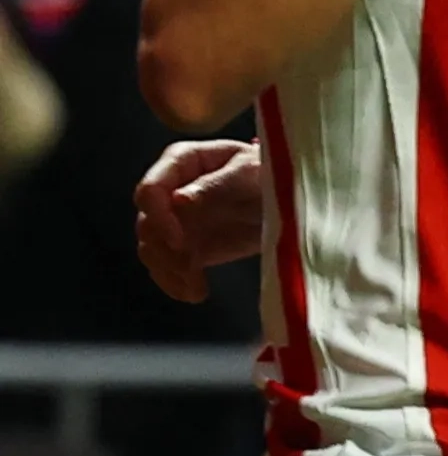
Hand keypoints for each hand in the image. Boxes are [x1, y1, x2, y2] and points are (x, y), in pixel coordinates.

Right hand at [135, 139, 264, 303]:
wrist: (292, 195)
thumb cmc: (272, 171)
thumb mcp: (250, 172)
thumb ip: (216, 185)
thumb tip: (178, 201)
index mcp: (182, 162)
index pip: (150, 190)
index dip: (159, 217)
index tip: (179, 241)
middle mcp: (171, 190)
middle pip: (147, 224)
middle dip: (164, 250)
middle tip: (190, 266)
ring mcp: (176, 219)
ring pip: (152, 249)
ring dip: (170, 271)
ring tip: (197, 287)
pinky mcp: (189, 246)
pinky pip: (169, 267)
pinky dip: (176, 283)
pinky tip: (195, 293)